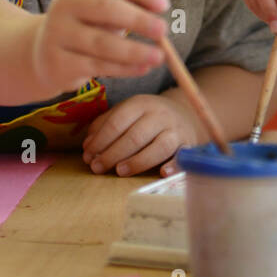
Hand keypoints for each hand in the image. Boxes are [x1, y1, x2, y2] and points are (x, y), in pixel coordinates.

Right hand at [30, 0, 168, 94]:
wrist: (42, 55)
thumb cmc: (86, 26)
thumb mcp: (107, 8)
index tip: (164, 5)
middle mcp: (65, 5)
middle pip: (105, 8)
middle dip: (138, 19)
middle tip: (163, 30)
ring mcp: (58, 34)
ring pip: (102, 43)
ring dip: (135, 51)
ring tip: (160, 57)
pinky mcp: (57, 62)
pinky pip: (96, 66)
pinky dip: (124, 69)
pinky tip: (143, 68)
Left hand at [82, 93, 200, 176]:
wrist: (186, 114)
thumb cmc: (148, 117)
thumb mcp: (127, 112)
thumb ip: (105, 125)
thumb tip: (88, 145)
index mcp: (141, 104)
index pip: (117, 122)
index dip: (100, 140)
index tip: (88, 155)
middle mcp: (160, 115)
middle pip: (135, 136)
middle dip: (113, 154)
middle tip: (97, 168)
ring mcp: (176, 130)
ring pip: (158, 147)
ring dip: (137, 161)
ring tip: (120, 171)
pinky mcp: (188, 145)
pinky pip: (181, 156)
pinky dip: (174, 165)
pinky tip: (162, 172)